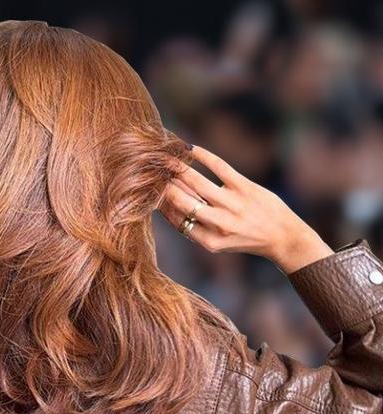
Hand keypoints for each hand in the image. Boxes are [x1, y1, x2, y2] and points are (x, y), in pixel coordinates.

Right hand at [160, 144, 333, 273]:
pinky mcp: (246, 188)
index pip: (175, 218)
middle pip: (181, 199)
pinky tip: (190, 149)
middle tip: (151, 170)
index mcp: (208, 240)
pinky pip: (219, 167)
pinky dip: (203, 156)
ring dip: (177, 168)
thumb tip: (168, 203)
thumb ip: (195, 226)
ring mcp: (233, 205)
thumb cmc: (246, 239)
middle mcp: (219, 223)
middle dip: (163, 183)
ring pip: (196, 182)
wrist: (284, 238)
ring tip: (165, 159)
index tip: (150, 189)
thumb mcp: (217, 242)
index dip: (160, 202)